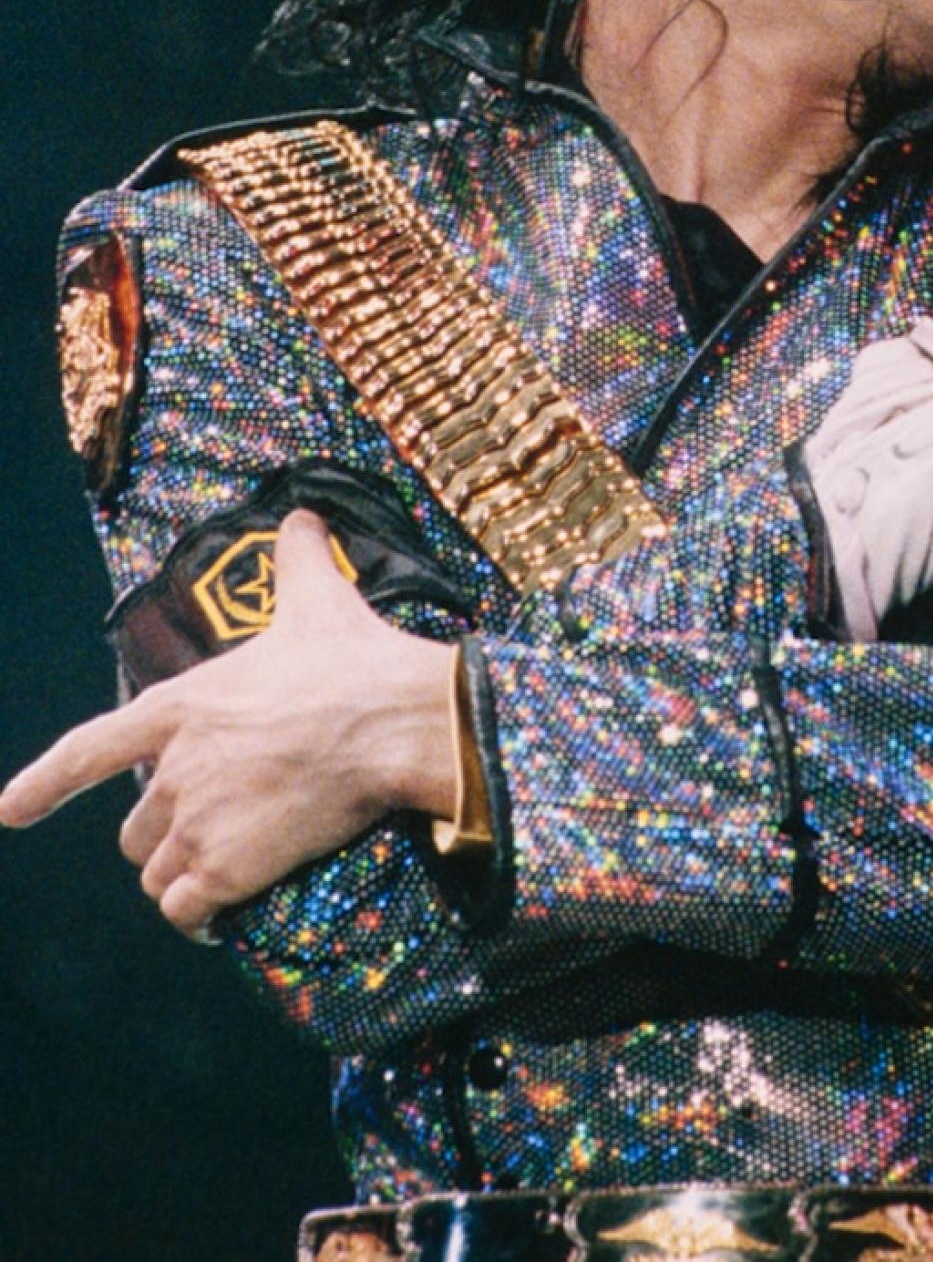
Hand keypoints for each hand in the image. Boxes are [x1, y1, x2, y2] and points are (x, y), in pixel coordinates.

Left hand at [0, 511, 457, 934]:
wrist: (393, 722)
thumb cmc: (352, 660)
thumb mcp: (318, 599)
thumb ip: (297, 559)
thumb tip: (304, 518)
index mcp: (181, 705)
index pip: (90, 749)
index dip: (44, 783)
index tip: (8, 810)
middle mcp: (175, 768)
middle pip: (134, 827)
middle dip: (164, 832)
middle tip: (210, 828)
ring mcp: (197, 822)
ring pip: (157, 873)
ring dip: (182, 876)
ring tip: (220, 871)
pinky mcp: (227, 869)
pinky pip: (186, 910)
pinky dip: (198, 916)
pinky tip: (220, 913)